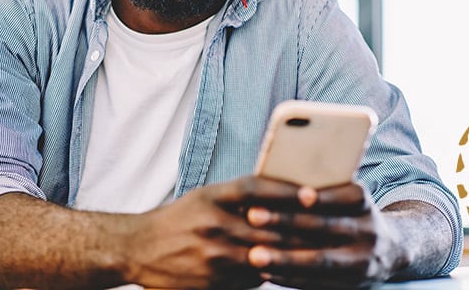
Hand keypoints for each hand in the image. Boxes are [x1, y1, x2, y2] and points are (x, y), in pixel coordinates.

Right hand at [124, 176, 304, 288]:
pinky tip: (285, 269)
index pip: (256, 189)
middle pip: (268, 227)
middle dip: (301, 230)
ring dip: (291, 255)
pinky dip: (269, 273)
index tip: (314, 194)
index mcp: (213, 197)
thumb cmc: (180, 218)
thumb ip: (240, 198)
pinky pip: (251, 278)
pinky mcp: (211, 281)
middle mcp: (213, 223)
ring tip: (319, 251)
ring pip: (264, 256)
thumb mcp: (206, 197)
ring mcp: (212, 255)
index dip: (287, 191)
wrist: (137, 248)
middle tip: (331, 229)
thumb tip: (284, 196)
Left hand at [244, 182, 405, 288]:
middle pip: (324, 227)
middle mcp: (367, 231)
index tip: (292, 193)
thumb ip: (322, 191)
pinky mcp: (351, 285)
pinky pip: (317, 283)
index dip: (321, 197)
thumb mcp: (347, 197)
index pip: (341, 197)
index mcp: (363, 202)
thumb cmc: (351, 214)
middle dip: (286, 222)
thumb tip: (277, 181)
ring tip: (253, 255)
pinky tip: (266, 272)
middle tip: (252, 216)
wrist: (390, 250)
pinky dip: (290, 277)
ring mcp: (362, 261)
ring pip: (319, 260)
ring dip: (283, 258)